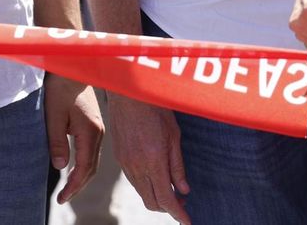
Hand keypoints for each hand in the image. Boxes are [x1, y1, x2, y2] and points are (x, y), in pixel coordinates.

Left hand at [45, 74, 104, 203]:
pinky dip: (83, 165)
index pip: (84, 168)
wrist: (74, 67)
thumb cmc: (61, 89)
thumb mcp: (54, 116)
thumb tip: (61, 167)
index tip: (61, 198)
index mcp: (90, 131)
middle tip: (62, 198)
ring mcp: (99, 128)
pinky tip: (74, 168)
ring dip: (81, 177)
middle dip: (78, 186)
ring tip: (67, 188)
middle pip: (91, 168)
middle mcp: (98, 132)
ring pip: (93, 161)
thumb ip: (57, 142)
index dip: (73, 186)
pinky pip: (92, 152)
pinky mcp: (95, 124)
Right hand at [109, 95, 190, 223]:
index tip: (187, 222)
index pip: (165, 198)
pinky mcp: (120, 158)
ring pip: (141, 192)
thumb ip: (178, 166)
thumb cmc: (156, 109)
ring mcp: (126, 163)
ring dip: (156, 197)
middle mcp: (137, 167)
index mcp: (153, 161)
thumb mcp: (175, 136)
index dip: (177, 214)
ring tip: (172, 191)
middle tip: (182, 203)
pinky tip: (156, 177)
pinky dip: (146, 186)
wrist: (129, 94)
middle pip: (151, 201)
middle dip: (167, 208)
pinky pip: (134, 181)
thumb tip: (184, 190)